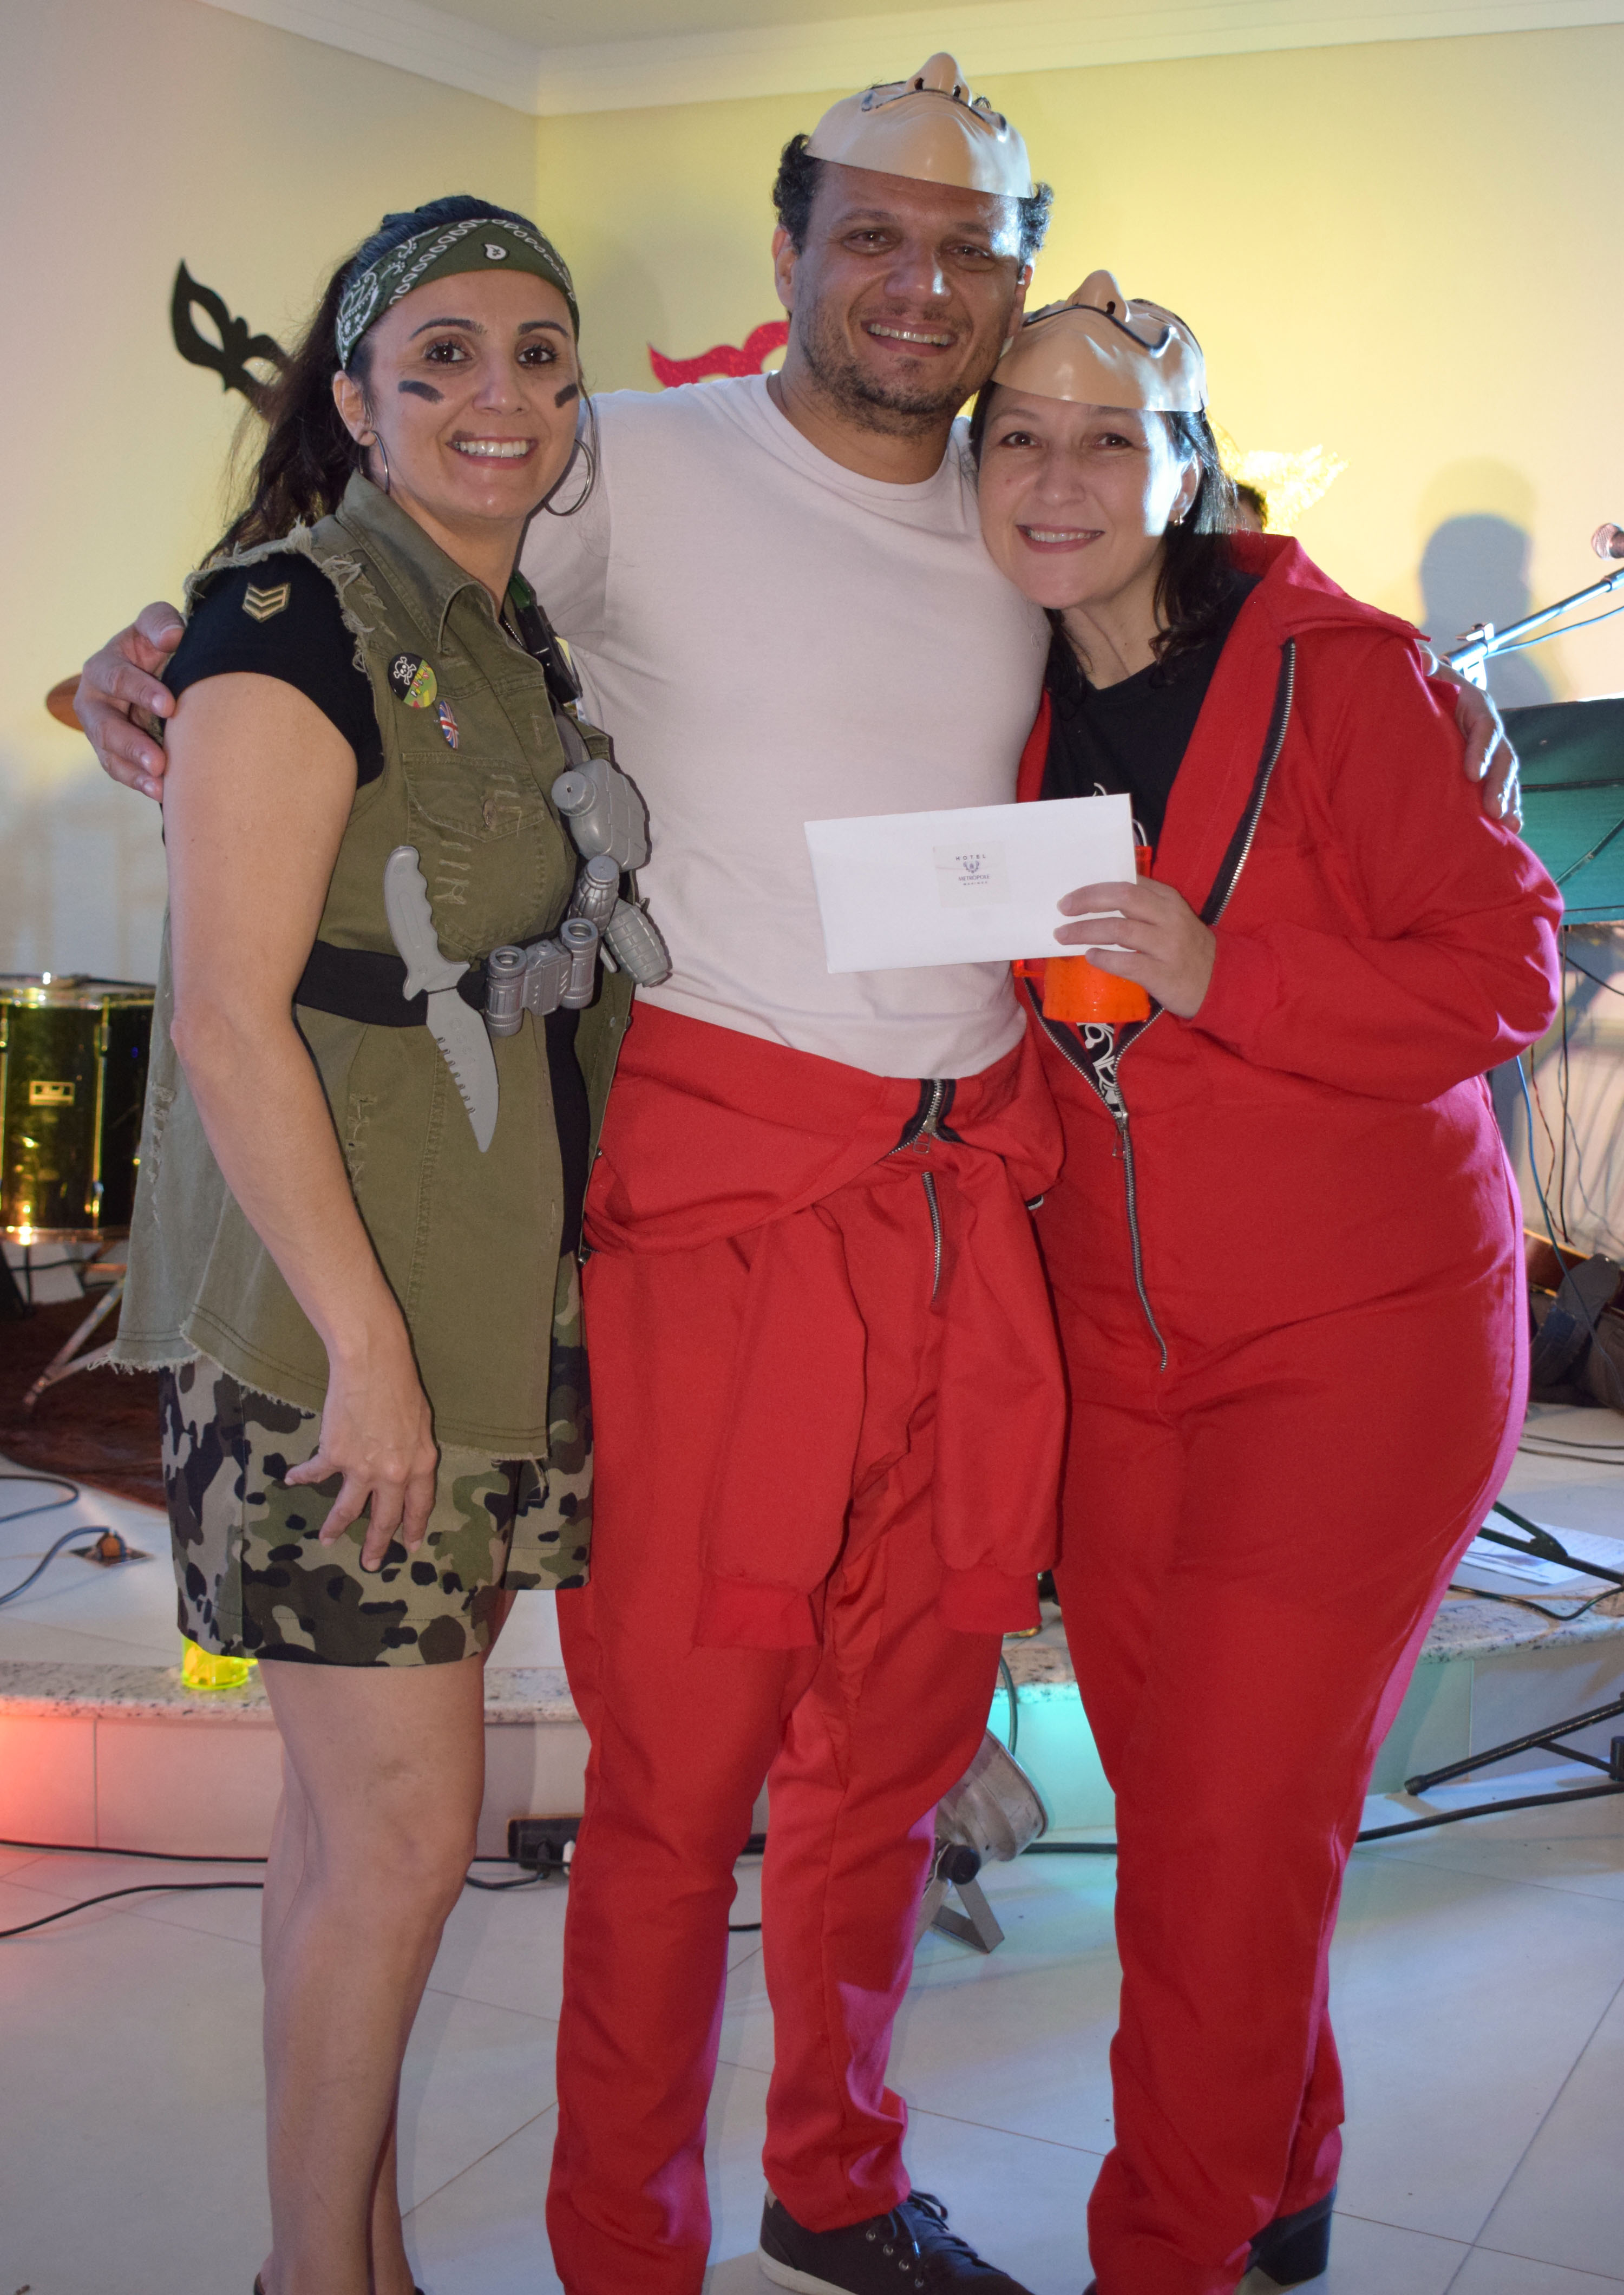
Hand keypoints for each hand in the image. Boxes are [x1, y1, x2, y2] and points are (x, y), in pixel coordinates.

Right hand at [74, 601, 184, 799]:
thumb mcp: (156, 625)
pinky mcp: (114, 753)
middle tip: (159, 761)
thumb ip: (160, 623)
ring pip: (110, 754)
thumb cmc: (156, 646)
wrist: (158, 671)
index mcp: (103, 668)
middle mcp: (95, 701)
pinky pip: (121, 771)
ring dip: (134, 770)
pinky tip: (162, 793)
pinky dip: (139, 783)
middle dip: (132, 743)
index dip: (141, 691)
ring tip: (160, 782)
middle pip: (105, 726)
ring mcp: (102, 731)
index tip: (169, 705)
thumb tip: (172, 636)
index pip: (116, 679)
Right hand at [286, 1341, 439, 1570]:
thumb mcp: (421, 1423)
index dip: (413, 1528)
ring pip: (348, 1509)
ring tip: (325, 1540)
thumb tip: (404, 1470)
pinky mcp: (335, 1456)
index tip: (409, 1547)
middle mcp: (394, 1474)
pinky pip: (316, 1473)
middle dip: (376, 1544)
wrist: (372, 1366)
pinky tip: (291, 1479)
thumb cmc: (401, 1386)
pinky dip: (302, 1476)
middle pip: (384, 1518)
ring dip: (335, 1527)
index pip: (419, 1506)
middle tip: (370, 1564)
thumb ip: (414, 1452)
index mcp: (421, 1464)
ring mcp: (362, 1468)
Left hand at [1057, 879, 1216, 1018]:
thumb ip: (1142, 907)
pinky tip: (1090, 957)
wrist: (1218, 982)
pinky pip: (1128, 963)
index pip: (1128, 883)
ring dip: (1086, 931)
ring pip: (1120, 929)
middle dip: (1088, 901)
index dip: (1096, 886)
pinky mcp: (1163, 974)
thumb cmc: (1184, 948)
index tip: (1071, 894)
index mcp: (1168, 899)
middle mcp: (1169, 918)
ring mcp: (1167, 946)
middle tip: (1063, 909)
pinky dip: (1104, 959)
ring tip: (1064, 935)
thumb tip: (1095, 900)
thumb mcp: (1170, 918)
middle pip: (1123, 898)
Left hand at [1424, 647, 1522, 829]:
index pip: (1484, 725)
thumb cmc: (1420, 683)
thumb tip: (1419, 657)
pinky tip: (1509, 830)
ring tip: (1508, 825)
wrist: (1424, 692)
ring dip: (1509, 799)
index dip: (1481, 749)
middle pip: (1502, 755)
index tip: (1471, 774)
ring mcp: (1490, 747)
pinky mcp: (1485, 766)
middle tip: (1492, 810)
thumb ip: (1420, 666)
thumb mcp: (1419, 671)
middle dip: (1499, 784)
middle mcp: (1488, 725)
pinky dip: (1508, 806)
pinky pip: (1502, 787)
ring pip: (1506, 774)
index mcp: (1474, 702)